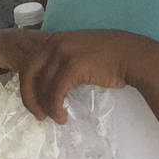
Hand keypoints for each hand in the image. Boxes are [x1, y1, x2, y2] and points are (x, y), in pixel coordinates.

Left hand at [0, 27, 141, 121]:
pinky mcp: (73, 66)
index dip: (27, 85)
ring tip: (55, 118)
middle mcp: (54, 43)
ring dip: (45, 106)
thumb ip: (61, 61)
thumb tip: (47, 83)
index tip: (33, 102)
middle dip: (28, 97)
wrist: (132, 55)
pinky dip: (55, 107)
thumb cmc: (109, 57)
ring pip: (41, 85)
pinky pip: (55, 92)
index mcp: (53, 39)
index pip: (29, 63)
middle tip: (37, 115)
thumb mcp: (79, 52)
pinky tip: (62, 117)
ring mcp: (63, 53)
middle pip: (28, 73)